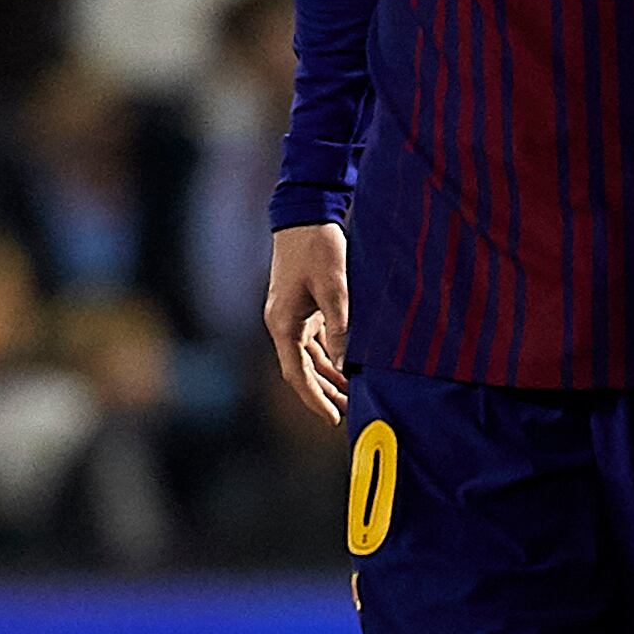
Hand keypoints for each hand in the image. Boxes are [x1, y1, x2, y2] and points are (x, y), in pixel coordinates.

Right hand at [265, 221, 351, 423]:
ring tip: (351, 396)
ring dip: (329, 376)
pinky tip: (349, 366)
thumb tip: (348, 364)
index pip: (296, 373)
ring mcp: (292, 315)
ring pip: (309, 356)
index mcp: (283, 323)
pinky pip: (316, 340)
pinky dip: (331, 355)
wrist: (305, 214)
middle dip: (322, 393)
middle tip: (346, 415)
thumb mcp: (334, 288)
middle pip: (302, 369)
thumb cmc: (317, 248)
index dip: (314, 399)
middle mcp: (283, 323)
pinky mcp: (304, 306)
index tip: (332, 419)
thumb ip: (341, 327)